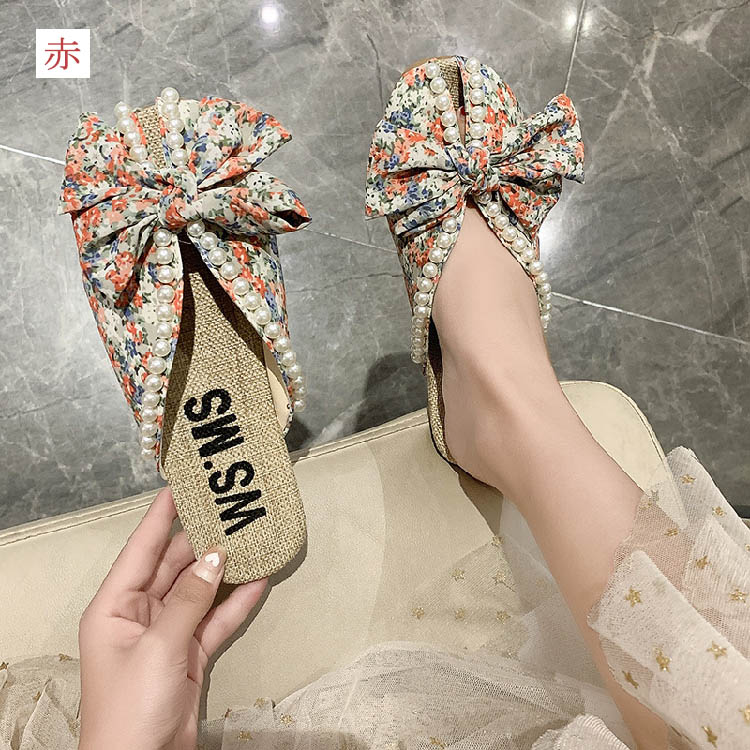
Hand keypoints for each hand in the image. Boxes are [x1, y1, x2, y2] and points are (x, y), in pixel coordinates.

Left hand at [77, 487, 266, 749]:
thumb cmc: (130, 708)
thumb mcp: (158, 646)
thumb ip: (189, 599)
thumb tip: (215, 557)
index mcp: (115, 606)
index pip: (141, 549)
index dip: (160, 516)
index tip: (180, 485)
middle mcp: (139, 613)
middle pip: (174, 566)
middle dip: (202, 540)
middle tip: (230, 510)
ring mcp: (167, 633)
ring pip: (199, 590)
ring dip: (224, 570)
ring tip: (251, 538)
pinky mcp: (190, 654)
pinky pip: (215, 619)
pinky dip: (236, 602)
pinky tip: (259, 581)